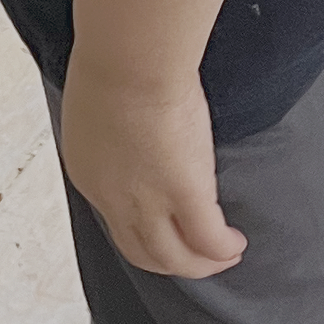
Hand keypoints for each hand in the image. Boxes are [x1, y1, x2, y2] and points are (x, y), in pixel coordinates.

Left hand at [58, 47, 244, 279]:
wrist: (128, 58)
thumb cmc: (112, 61)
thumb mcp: (96, 106)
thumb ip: (111, 128)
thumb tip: (131, 126)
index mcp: (89, 173)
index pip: (115, 218)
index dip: (143, 228)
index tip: (165, 222)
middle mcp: (114, 199)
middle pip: (143, 252)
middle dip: (171, 261)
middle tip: (196, 257)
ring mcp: (149, 202)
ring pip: (175, 258)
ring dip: (201, 265)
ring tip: (224, 256)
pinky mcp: (185, 194)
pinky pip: (208, 240)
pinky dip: (223, 249)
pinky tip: (235, 243)